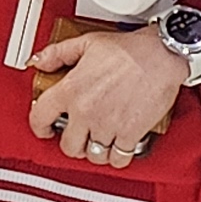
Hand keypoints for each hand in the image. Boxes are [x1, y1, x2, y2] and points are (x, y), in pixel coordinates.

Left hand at [27, 25, 183, 164]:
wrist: (161, 55)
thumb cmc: (129, 49)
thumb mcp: (87, 42)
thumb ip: (58, 53)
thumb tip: (39, 61)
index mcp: (71, 90)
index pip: (39, 118)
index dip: (38, 128)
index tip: (44, 129)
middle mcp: (86, 112)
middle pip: (68, 146)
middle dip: (71, 143)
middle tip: (77, 136)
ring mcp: (108, 125)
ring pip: (93, 155)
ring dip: (94, 152)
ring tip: (98, 142)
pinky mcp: (130, 134)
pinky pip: (118, 159)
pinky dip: (117, 158)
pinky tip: (117, 149)